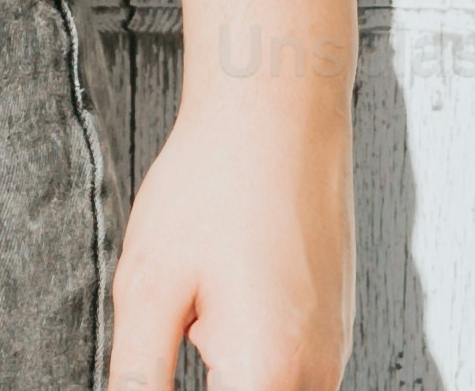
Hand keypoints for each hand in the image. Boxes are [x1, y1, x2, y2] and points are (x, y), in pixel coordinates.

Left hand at [104, 90, 348, 390]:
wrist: (278, 111)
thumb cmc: (213, 184)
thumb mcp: (149, 285)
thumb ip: (139, 377)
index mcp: (266, 376)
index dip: (172, 389)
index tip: (176, 340)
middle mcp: (316, 374)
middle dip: (208, 376)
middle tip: (189, 319)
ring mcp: (333, 349)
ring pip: (270, 387)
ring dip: (229, 369)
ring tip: (206, 300)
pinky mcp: (335, 325)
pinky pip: (291, 367)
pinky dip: (251, 349)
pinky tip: (231, 288)